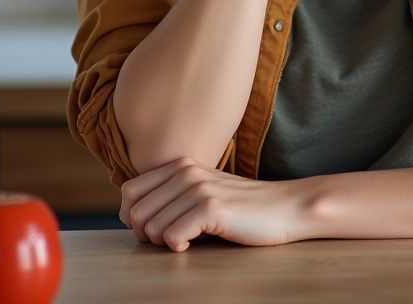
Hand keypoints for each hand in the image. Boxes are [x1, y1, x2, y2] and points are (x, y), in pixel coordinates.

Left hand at [119, 156, 314, 249]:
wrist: (284, 207)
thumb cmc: (241, 207)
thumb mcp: (202, 191)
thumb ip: (172, 195)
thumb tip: (133, 215)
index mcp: (180, 165)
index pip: (129, 192)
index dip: (134, 217)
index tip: (155, 230)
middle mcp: (186, 171)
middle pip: (135, 212)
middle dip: (146, 235)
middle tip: (170, 240)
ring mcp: (199, 188)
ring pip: (151, 228)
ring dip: (164, 243)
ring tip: (186, 240)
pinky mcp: (212, 208)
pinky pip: (172, 237)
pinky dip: (179, 246)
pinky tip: (195, 243)